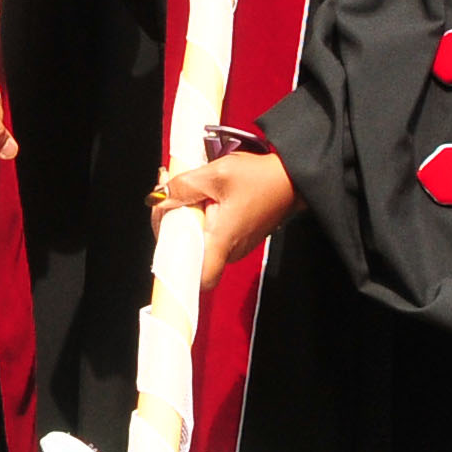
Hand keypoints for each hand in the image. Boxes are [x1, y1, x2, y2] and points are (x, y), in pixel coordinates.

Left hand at [155, 146, 297, 286]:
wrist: (293, 177)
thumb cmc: (262, 177)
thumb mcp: (217, 174)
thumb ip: (183, 187)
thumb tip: (158, 197)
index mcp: (222, 240)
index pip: (195, 276)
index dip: (174, 260)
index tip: (164, 228)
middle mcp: (229, 250)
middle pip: (188, 251)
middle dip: (171, 222)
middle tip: (169, 192)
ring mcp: (235, 246)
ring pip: (197, 240)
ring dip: (184, 216)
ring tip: (183, 187)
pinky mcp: (238, 237)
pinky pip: (210, 232)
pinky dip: (199, 215)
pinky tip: (199, 193)